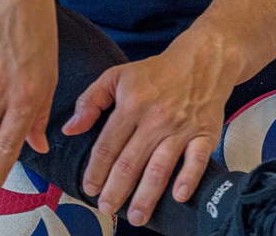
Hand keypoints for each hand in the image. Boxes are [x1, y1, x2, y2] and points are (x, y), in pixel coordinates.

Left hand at [62, 23, 235, 226]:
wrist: (203, 59)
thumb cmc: (157, 72)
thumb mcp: (118, 75)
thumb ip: (90, 101)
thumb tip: (70, 129)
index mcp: (132, 103)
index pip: (108, 145)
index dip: (95, 171)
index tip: (89, 188)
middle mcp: (156, 118)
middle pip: (131, 162)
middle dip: (116, 191)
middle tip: (106, 208)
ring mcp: (182, 127)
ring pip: (160, 168)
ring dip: (146, 196)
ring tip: (136, 217)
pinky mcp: (205, 133)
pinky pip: (197, 160)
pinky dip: (188, 179)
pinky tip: (178, 196)